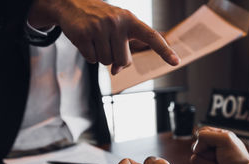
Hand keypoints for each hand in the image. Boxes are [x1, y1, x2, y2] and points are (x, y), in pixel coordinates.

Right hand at [28, 0, 179, 74]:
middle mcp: (117, 22)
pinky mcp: (83, 35)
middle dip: (116, 58)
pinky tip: (86, 40)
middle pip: (124, 60)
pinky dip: (89, 55)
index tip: (176, 62)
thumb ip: (123, 50)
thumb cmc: (101, 20)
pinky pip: (92, 60)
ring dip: (101, 56)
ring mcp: (99, 27)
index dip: (164, 50)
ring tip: (96, 39)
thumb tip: (116, 71)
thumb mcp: (117, 30)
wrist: (72, 4)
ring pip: (107, 62)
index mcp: (130, 20)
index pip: (151, 37)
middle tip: (107, 43)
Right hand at [190, 127, 248, 163]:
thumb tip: (195, 149)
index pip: (201, 133)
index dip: (204, 139)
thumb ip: (206, 135)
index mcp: (218, 138)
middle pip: (195, 147)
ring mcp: (207, 163)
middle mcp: (212, 150)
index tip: (215, 145)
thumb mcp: (225, 139)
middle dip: (207, 154)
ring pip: (194, 160)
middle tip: (220, 158)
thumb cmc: (237, 159)